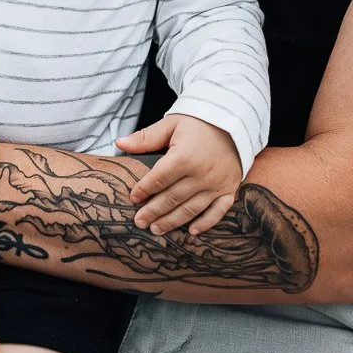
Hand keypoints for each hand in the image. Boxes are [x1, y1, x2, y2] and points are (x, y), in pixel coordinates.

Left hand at [117, 113, 240, 234]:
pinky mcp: (230, 189)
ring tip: (156, 229)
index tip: (132, 198)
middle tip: (139, 222)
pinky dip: (206, 223)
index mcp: (185, 156)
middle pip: (172, 198)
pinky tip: (191, 232)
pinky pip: (218, 212)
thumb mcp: (171, 124)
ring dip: (172, 221)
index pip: (159, 178)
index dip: (143, 190)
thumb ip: (146, 137)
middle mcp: (202, 173)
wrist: (233, 121)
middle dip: (153, 211)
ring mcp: (217, 184)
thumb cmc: (198, 123)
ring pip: (191, 209)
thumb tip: (119, 143)